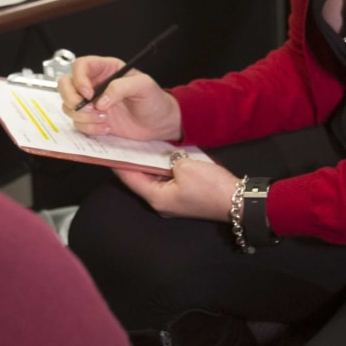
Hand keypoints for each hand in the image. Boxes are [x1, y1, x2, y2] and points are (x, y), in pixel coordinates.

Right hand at [61, 54, 182, 141]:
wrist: (159, 123)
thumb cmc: (155, 100)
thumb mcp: (144, 86)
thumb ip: (121, 87)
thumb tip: (101, 99)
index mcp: (106, 69)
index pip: (80, 66)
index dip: (79, 79)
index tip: (88, 94)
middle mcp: (95, 84)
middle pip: (66, 85)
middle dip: (72, 99)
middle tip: (89, 109)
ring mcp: (92, 103)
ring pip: (69, 106)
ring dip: (83, 117)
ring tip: (105, 119)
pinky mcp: (92, 120)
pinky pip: (78, 123)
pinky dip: (90, 128)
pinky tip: (107, 127)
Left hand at [116, 155, 236, 221]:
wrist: (237, 201)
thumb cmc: (211, 187)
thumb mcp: (186, 166)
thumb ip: (169, 159)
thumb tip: (168, 159)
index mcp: (157, 198)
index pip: (130, 179)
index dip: (118, 163)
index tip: (108, 150)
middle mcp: (161, 202)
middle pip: (141, 180)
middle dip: (133, 162)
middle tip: (124, 143)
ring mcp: (173, 201)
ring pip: (155, 179)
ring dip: (149, 164)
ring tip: (140, 145)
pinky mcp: (184, 197)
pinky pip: (168, 180)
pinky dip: (163, 168)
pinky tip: (163, 155)